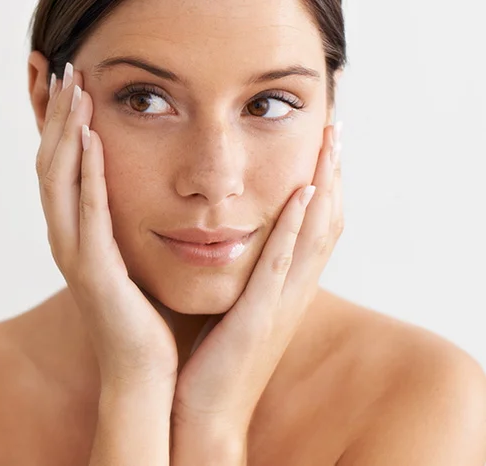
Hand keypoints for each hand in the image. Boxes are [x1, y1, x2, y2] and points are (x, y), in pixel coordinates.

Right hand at [36, 62, 177, 389]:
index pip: (58, 163)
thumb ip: (128, 219)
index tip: (67, 78)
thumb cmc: (146, 317)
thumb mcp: (133, 254)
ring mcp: (74, 254)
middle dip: (55, 113)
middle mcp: (65, 237)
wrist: (146, 375)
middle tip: (63, 67)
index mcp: (76, 232)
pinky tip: (90, 138)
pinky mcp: (93, 272)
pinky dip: (86, 173)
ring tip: (74, 88)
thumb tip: (146, 182)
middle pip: (49, 161)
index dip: (57, 120)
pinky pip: (88, 212)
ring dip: (64, 131)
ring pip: (58, 179)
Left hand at [171, 122, 342, 456]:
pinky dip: (294, 228)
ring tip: (328, 145)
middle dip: (333, 173)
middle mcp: (291, 292)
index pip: (314, 227)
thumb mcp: (235, 306)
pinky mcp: (259, 318)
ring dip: (324, 188)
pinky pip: (281, 265)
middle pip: (326, 223)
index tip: (324, 142)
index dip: (325, 183)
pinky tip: (299, 195)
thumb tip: (232, 238)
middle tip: (336, 127)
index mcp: (283, 288)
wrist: (203, 411)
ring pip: (314, 237)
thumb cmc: (212, 359)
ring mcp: (280, 305)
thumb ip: (243, 273)